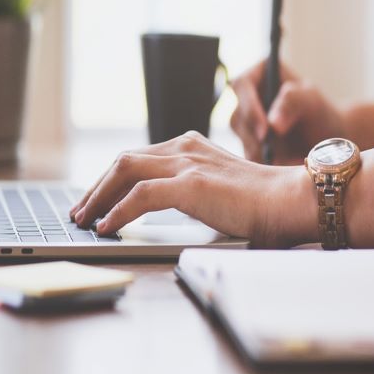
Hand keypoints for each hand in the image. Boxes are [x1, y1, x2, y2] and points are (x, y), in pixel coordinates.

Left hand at [68, 131, 312, 245]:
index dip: (110, 180)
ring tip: (85, 220)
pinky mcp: (190, 185)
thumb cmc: (264, 204)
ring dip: (98, 197)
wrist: (294, 201)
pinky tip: (107, 227)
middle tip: (79, 211)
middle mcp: (184, 147)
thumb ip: (192, 189)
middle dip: (96, 187)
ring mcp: (186, 163)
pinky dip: (117, 211)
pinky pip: (139, 196)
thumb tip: (161, 209)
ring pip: (124, 172)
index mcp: (190, 146)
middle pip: (123, 161)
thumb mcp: (219, 189)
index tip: (95, 200)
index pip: (137, 158)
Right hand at [229, 59, 347, 164]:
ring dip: (259, 151)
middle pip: (237, 115)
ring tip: (285, 159)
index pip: (241, 84)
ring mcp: (245, 119)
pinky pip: (245, 153)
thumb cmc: (320, 114)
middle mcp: (247, 95)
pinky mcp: (246, 141)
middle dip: (255, 136)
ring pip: (240, 137)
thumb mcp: (312, 101)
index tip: (265, 131)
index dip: (249, 107)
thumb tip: (273, 124)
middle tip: (275, 154)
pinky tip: (279, 165)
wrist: (326, 141)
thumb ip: (293, 103)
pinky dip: (260, 162)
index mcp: (261, 72)